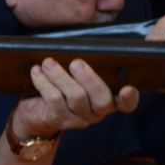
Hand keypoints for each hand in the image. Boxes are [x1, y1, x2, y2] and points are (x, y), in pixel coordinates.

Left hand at [10, 57, 137, 139]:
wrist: (35, 113)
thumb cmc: (62, 86)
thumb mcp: (77, 76)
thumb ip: (86, 65)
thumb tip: (85, 45)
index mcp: (108, 100)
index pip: (126, 105)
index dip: (129, 99)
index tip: (128, 88)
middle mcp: (97, 112)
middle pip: (101, 100)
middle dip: (90, 79)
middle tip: (76, 63)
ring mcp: (78, 118)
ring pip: (76, 97)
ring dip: (60, 76)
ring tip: (48, 62)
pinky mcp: (59, 119)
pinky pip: (54, 99)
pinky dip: (44, 82)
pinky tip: (37, 71)